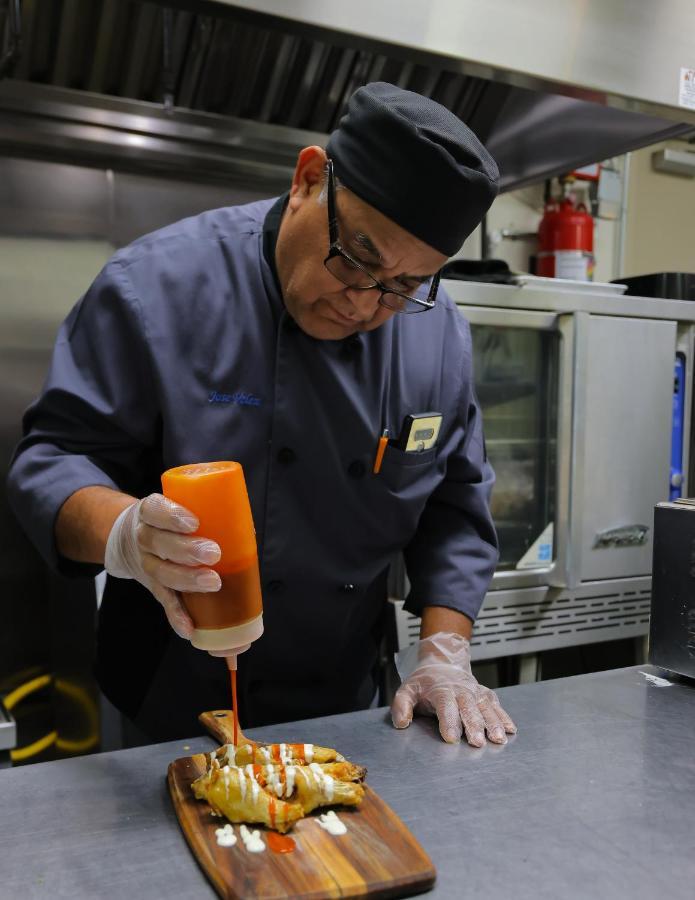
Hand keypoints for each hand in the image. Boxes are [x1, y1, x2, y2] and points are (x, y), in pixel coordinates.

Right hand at [104, 493, 242, 657]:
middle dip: (186, 549)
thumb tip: (247, 530)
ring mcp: (147, 564)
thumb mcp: (178, 509)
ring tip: (213, 583)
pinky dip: (177, 616)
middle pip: (159, 543)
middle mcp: (144, 538)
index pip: (155, 509)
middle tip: (213, 553)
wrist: (128, 542)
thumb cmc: (168, 523)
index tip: (194, 522)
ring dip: (187, 580)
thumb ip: (209, 515)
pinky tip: (189, 627)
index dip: (172, 516)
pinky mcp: (154, 588)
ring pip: (161, 573)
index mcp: (151, 513)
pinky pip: (165, 602)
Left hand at [391, 631, 516, 745]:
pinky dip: (504, 716)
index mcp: (440, 690)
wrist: (441, 665)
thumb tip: (401, 723)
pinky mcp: (484, 694)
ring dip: (493, 722)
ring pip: (485, 706)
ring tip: (499, 739)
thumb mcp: (406, 690)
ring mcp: (474, 692)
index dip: (448, 721)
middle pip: (468, 707)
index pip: (445, 706)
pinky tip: (510, 730)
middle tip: (477, 743)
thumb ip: (401, 706)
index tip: (450, 738)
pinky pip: (495, 704)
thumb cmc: (423, 683)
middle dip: (474, 725)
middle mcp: (460, 690)